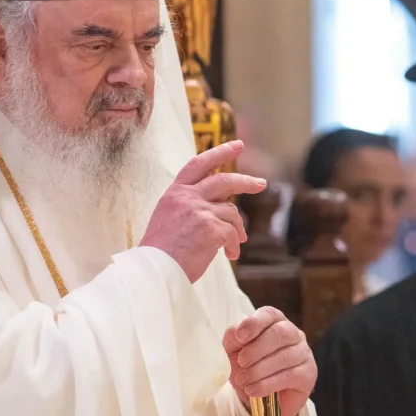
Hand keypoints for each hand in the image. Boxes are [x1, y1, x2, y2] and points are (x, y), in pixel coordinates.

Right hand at [139, 141, 265, 282]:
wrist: (155, 270)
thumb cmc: (162, 251)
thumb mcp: (171, 217)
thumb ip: (192, 205)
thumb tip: (224, 205)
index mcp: (175, 192)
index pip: (198, 164)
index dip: (219, 152)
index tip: (237, 145)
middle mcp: (187, 196)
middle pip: (223, 180)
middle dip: (245, 181)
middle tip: (260, 184)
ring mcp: (199, 210)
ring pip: (231, 212)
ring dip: (237, 230)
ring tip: (234, 245)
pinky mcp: (210, 227)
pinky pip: (232, 233)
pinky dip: (234, 245)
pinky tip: (229, 255)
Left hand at [222, 307, 316, 415]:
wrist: (262, 400)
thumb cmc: (249, 368)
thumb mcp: (234, 352)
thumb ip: (233, 338)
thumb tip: (236, 332)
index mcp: (275, 322)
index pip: (269, 314)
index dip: (254, 323)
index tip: (240, 336)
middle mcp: (293, 334)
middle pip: (279, 333)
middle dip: (256, 349)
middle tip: (241, 362)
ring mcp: (304, 352)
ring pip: (285, 356)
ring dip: (259, 370)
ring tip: (243, 381)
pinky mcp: (308, 373)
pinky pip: (289, 376)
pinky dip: (267, 384)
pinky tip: (253, 390)